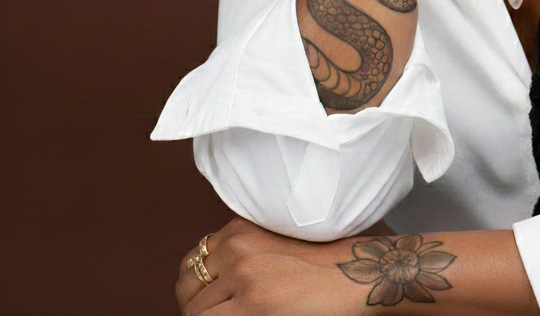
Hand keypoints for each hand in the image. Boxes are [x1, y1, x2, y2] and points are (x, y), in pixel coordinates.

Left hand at [176, 217, 364, 315]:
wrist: (351, 273)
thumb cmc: (317, 267)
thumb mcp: (271, 247)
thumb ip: (240, 257)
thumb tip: (206, 287)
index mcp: (239, 231)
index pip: (190, 265)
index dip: (191, 291)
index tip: (202, 304)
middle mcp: (236, 248)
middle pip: (188, 291)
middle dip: (195, 310)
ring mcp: (243, 276)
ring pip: (197, 313)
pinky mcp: (252, 303)